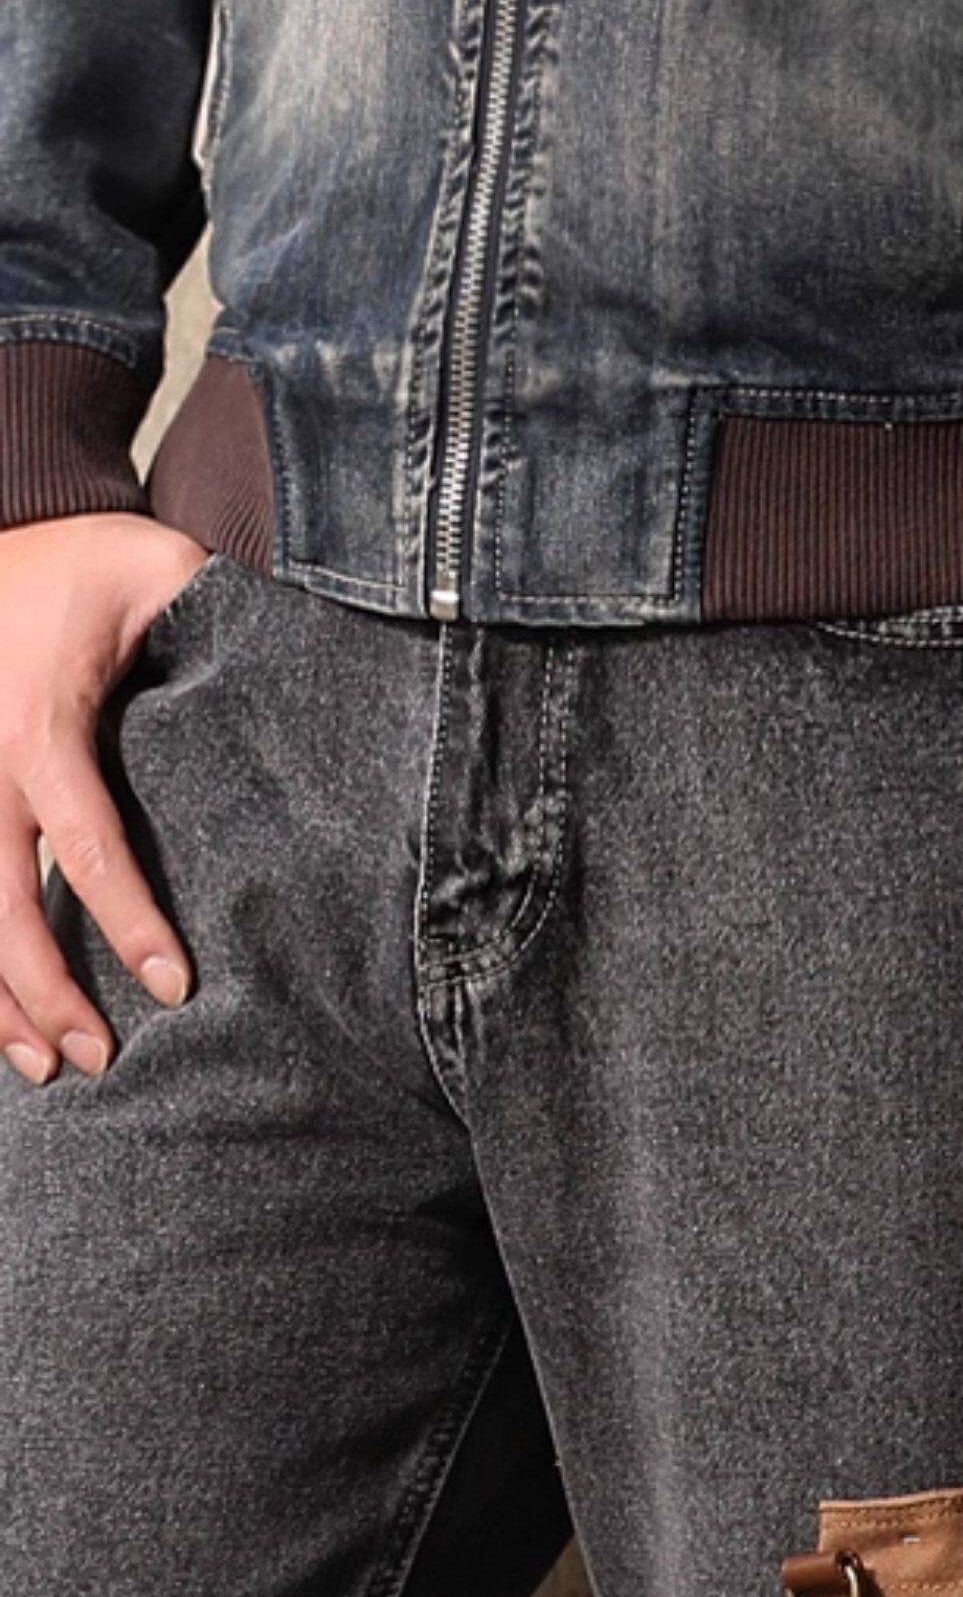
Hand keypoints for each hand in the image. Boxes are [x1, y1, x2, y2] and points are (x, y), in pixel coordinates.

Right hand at [0, 513, 205, 1082]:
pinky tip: (1, 1020)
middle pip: (2, 902)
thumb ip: (214, 629)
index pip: (86, 844)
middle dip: (45, 990)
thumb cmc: (88, 563)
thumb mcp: (160, 575)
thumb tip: (299, 679)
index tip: (173, 987)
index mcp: (40, 727)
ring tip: (43, 1068)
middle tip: (98, 1058)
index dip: (127, 922)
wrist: (1, 527)